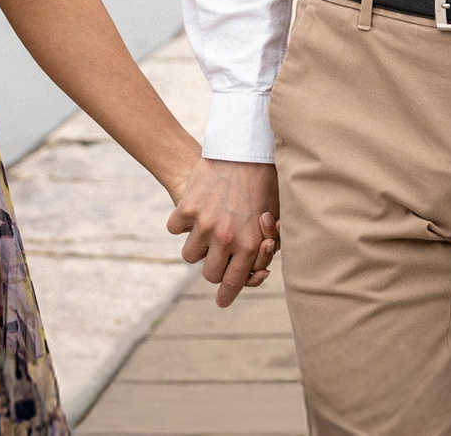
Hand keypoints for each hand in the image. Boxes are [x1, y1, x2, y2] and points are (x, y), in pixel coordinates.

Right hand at [166, 156, 281, 307]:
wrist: (242, 148)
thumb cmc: (264, 181)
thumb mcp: (274, 217)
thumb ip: (266, 245)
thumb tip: (258, 269)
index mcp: (249, 245)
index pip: (235, 283)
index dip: (227, 295)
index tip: (221, 302)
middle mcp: (226, 239)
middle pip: (210, 274)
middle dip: (214, 269)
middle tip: (216, 258)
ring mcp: (204, 224)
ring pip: (190, 255)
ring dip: (196, 247)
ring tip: (204, 232)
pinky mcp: (187, 207)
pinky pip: (175, 228)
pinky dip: (180, 222)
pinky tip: (191, 213)